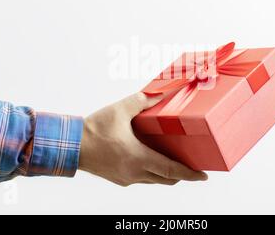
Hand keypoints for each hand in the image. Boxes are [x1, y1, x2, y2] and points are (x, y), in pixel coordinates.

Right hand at [78, 92, 207, 185]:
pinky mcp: (119, 179)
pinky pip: (142, 179)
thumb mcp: (120, 110)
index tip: (203, 176)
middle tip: (192, 166)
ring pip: (154, 181)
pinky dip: (152, 173)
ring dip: (167, 174)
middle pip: (167, 179)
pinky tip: (152, 160)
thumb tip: (160, 94)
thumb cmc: (95, 129)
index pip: (171, 170)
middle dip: (182, 175)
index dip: (190, 174)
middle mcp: (134, 172)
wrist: (71, 145)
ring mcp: (126, 178)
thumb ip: (142, 101)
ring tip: (174, 162)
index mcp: (138, 158)